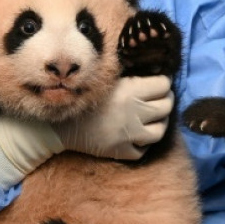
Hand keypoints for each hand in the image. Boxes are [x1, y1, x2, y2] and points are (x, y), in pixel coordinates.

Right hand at [54, 76, 173, 160]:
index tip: (158, 82)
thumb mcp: (106, 80)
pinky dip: (144, 142)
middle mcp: (134, 112)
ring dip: (159, 122)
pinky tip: (138, 135)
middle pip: (166, 106)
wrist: (58, 124)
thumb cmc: (80, 97)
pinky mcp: (123, 151)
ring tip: (152, 117)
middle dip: (165, 99)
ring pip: (161, 130)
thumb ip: (129, 77)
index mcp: (130, 91)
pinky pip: (144, 149)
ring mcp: (130, 135)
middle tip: (158, 98)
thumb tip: (154, 72)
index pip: (164, 85)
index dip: (163, 82)